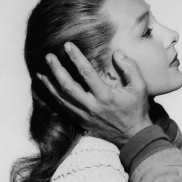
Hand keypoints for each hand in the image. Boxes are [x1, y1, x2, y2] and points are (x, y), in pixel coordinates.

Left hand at [37, 42, 151, 146]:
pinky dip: (54, 97)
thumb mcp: (140, 87)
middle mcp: (92, 106)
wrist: (133, 135)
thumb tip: (117, 53)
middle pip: (67, 86)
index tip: (67, 45)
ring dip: (49, 84)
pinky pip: (63, 108)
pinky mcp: (81, 121)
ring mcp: (85, 115)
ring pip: (61, 98)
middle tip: (48, 56)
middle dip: (56, 69)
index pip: (86, 72)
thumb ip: (130, 68)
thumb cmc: (137, 110)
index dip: (75, 57)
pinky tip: (49, 89)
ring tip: (41, 72)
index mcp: (106, 95)